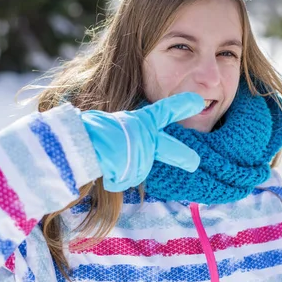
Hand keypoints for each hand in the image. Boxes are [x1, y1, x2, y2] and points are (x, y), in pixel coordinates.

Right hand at [80, 92, 204, 191]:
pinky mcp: (134, 176)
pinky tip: (105, 167)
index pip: (165, 112)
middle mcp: (146, 140)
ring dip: (122, 166)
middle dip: (184, 156)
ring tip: (105, 157)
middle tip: (194, 162)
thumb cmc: (90, 130)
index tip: (198, 102)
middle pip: (171, 149)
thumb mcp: (110, 122)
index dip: (182, 106)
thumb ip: (124, 130)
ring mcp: (142, 159)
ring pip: (134, 167)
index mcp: (141, 121)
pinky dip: (113, 175)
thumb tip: (121, 143)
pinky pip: (122, 178)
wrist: (82, 148)